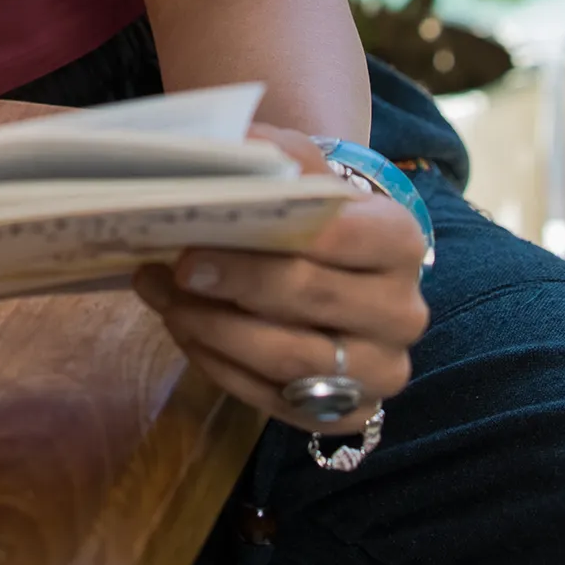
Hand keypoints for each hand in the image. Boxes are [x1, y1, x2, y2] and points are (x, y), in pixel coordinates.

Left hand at [133, 125, 428, 433]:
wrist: (337, 261)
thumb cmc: (314, 209)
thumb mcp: (299, 166)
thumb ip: (266, 153)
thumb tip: (215, 150)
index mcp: (398, 240)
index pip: (337, 240)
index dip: (263, 247)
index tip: (192, 246)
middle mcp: (401, 312)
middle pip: (310, 301)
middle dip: (232, 286)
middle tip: (173, 270)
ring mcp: (380, 370)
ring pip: (288, 361)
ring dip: (214, 330)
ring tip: (163, 299)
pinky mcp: (350, 414)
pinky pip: (275, 401)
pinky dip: (221, 366)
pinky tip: (185, 330)